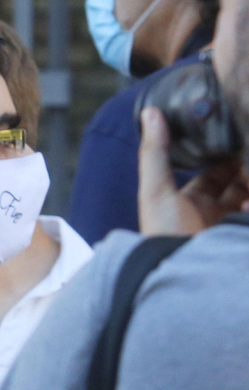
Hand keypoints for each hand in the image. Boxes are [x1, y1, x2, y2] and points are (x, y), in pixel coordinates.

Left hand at [138, 107, 248, 234]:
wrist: (178, 277)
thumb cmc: (163, 235)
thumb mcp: (156, 191)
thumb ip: (155, 153)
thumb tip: (150, 113)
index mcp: (193, 201)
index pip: (217, 173)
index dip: (229, 155)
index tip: (240, 134)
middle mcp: (215, 214)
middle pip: (239, 183)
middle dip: (246, 167)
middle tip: (248, 153)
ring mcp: (230, 227)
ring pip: (247, 197)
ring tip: (248, 180)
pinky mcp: (238, 237)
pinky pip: (248, 217)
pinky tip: (247, 207)